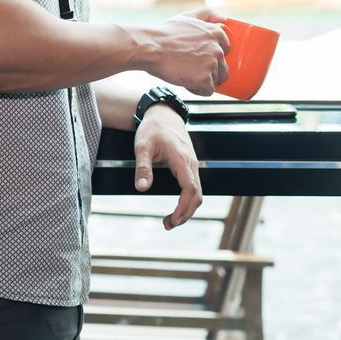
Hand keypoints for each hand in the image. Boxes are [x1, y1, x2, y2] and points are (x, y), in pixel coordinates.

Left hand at [132, 104, 202, 229]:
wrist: (163, 114)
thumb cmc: (153, 128)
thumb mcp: (142, 146)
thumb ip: (143, 167)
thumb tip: (142, 188)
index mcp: (182, 159)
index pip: (190, 189)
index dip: (183, 207)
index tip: (172, 219)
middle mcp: (192, 164)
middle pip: (197, 196)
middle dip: (185, 214)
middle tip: (167, 225)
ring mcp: (193, 165)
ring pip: (198, 193)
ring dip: (187, 210)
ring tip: (169, 221)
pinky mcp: (190, 166)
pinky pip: (194, 187)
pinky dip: (187, 201)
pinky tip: (176, 208)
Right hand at [144, 7, 229, 95]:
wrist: (150, 47)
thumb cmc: (165, 34)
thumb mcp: (187, 17)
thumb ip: (207, 14)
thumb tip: (224, 19)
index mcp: (216, 33)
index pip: (225, 51)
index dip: (211, 56)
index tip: (200, 57)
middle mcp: (217, 48)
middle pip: (222, 68)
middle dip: (209, 71)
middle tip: (191, 68)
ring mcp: (212, 64)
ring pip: (215, 80)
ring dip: (202, 80)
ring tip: (186, 73)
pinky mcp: (204, 79)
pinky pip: (207, 91)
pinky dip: (197, 89)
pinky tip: (186, 81)